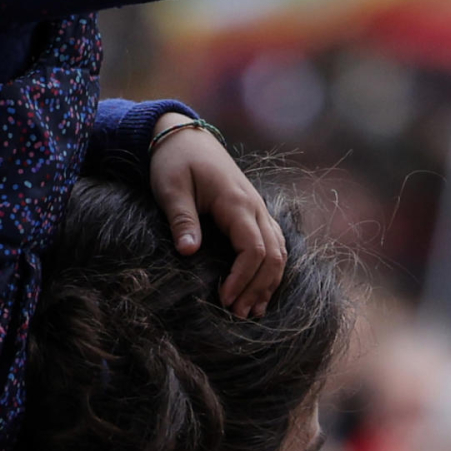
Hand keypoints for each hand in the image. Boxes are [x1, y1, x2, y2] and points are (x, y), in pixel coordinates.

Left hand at [149, 115, 288, 316]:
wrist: (183, 136)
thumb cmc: (174, 162)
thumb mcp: (171, 189)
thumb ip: (182, 220)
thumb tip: (188, 253)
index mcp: (236, 202)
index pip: (254, 249)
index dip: (243, 278)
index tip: (224, 299)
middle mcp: (254, 206)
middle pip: (274, 254)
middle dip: (259, 288)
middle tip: (238, 315)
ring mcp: (257, 208)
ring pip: (279, 250)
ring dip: (268, 282)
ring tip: (252, 311)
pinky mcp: (252, 211)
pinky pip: (273, 242)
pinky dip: (271, 268)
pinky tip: (260, 289)